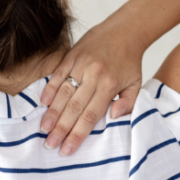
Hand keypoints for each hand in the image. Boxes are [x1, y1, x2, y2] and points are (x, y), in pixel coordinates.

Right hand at [39, 15, 146, 155]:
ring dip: (52, 112)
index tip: (67, 149)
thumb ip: (128, 103)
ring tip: (43, 129)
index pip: (91, 115)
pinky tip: (43, 104)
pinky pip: (57, 74)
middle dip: (61, 129)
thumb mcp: (136, 84)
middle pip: (74, 108)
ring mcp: (80, 65)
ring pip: (63, 93)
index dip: (78, 134)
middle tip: (50, 145)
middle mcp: (93, 76)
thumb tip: (114, 117)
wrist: (124, 30)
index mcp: (109, 85)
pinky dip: (49, 89)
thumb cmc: (129, 62)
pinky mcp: (71, 56)